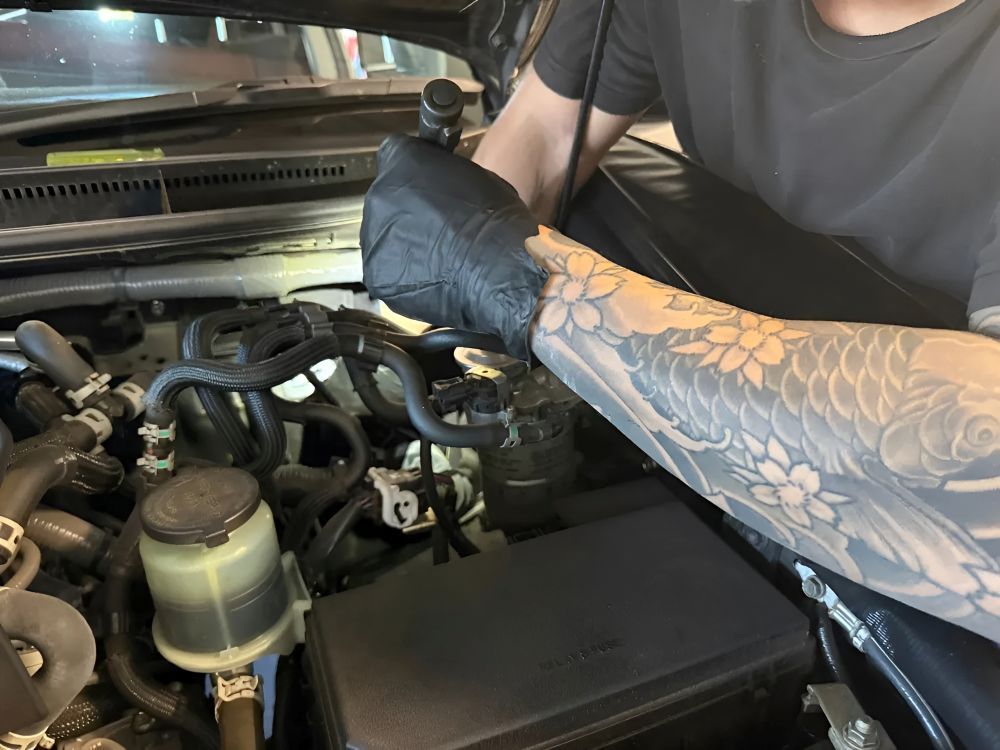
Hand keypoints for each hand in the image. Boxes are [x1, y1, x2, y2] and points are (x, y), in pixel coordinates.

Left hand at [360, 134, 548, 359]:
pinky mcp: (378, 274)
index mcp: (402, 160)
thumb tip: (442, 188)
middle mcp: (380, 194)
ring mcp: (375, 236)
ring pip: (384, 238)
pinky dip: (406, 276)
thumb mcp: (475, 177)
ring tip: (438, 258)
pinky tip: (433, 277)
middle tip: (436, 229)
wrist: (498, 270)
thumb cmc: (495, 220)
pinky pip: (389, 272)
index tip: (426, 187)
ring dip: (404, 245)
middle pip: (386, 200)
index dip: (412, 173)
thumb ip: (445, 176)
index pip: (396, 156)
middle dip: (406, 212)